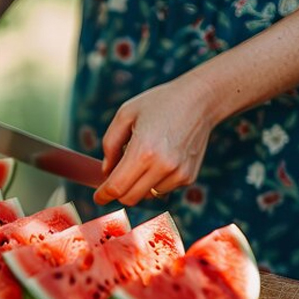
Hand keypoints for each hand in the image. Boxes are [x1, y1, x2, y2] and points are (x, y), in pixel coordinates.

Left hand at [93, 77, 217, 205]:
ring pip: (146, 196)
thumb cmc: (159, 104)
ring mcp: (178, 174)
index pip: (117, 187)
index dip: (103, 195)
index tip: (98, 197)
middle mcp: (162, 166)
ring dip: (138, 185)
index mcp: (143, 151)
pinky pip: (162, 189)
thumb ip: (110, 145)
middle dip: (118, 192)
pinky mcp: (188, 177)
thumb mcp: (125, 114)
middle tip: (113, 180)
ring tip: (143, 158)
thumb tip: (106, 172)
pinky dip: (154, 181)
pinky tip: (160, 159)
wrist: (200, 100)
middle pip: (130, 198)